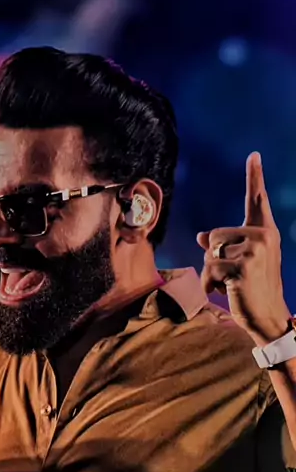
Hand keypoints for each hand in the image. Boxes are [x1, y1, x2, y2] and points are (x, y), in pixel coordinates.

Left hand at [196, 152, 290, 343]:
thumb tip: (202, 236)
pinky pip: (209, 268)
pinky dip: (209, 283)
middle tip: (232, 276)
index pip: (257, 200)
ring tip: (230, 284)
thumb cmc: (253, 289)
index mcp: (265, 232)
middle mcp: (263, 236)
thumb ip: (223, 247)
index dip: (254, 176)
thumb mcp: (240, 263)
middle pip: (216, 234)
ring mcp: (254, 250)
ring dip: (211, 272)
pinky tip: (224, 291)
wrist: (268, 317)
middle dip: (214, 257)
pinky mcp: (243, 266)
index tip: (253, 154)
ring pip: (210, 252)